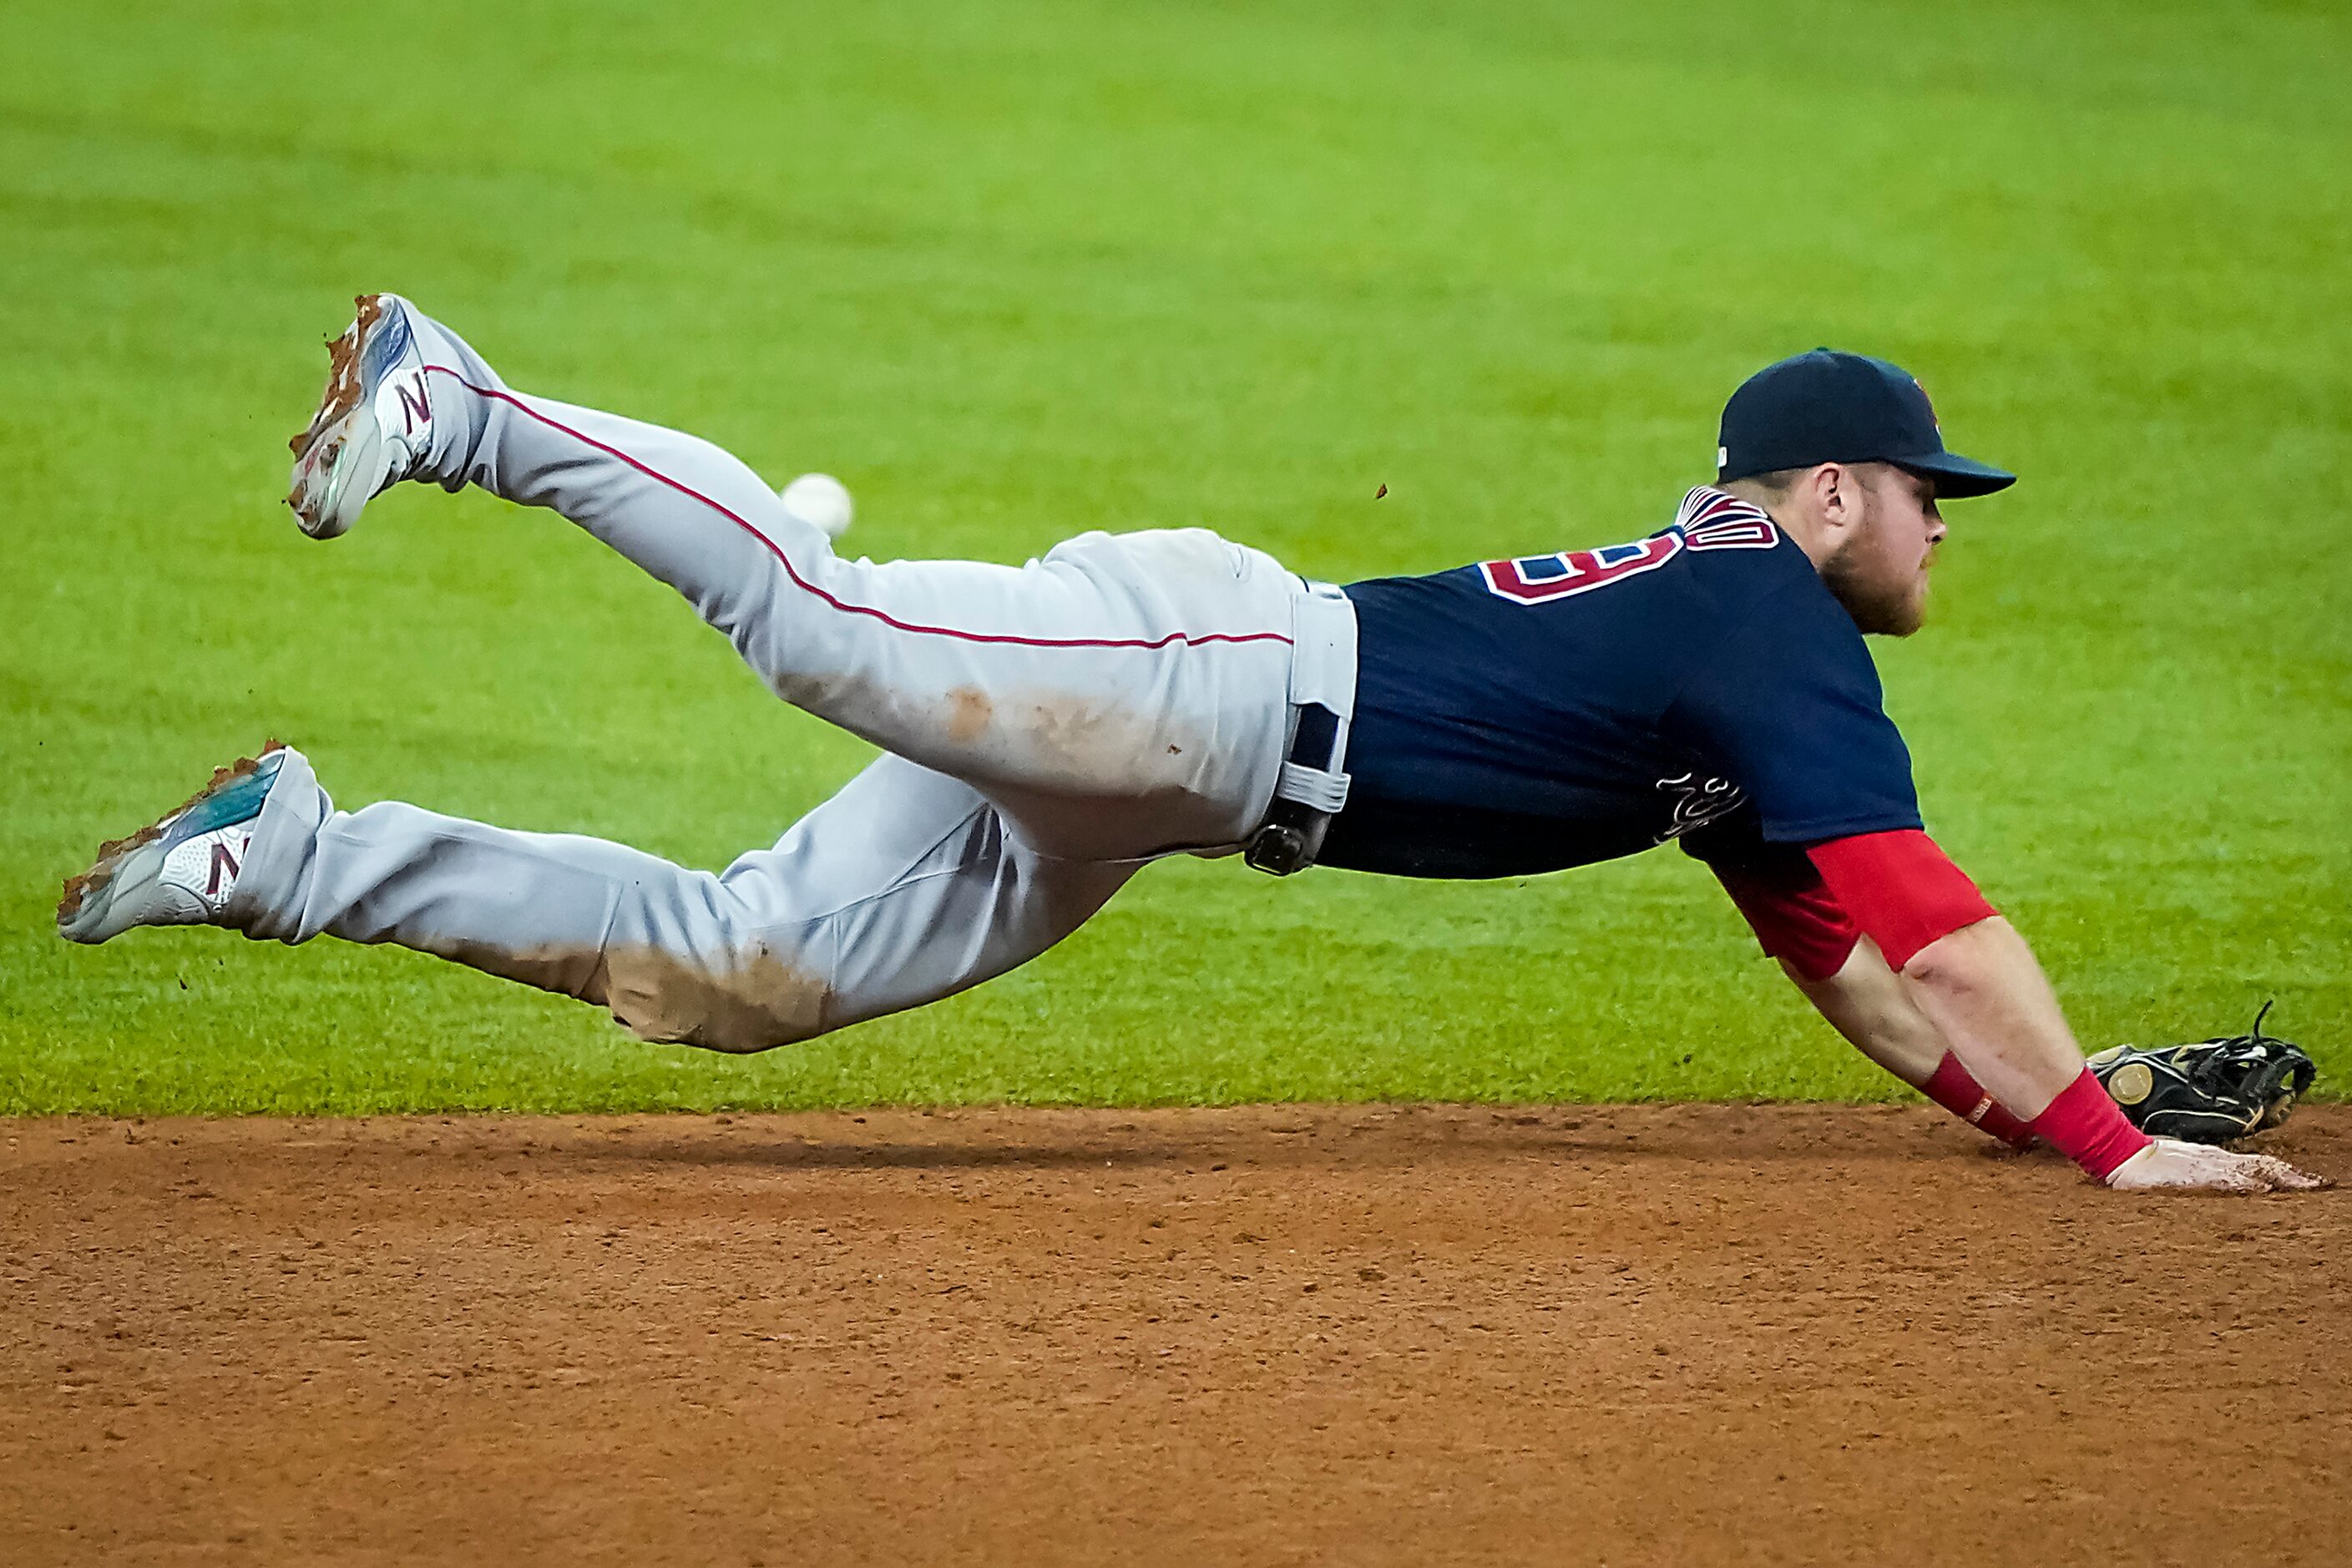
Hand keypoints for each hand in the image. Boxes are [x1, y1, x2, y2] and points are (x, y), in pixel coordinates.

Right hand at [2106, 1137, 2328, 1193]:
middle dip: (2294, 1176)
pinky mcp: (2192, 1174)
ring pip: (2253, 1169)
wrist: (2118, 1154)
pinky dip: (2246, 1183)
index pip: (2258, 1163)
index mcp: (2214, 1159)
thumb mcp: (2180, 1170)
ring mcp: (2206, 1165)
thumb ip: (2201, 1176)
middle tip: (2321, 1186)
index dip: (2284, 1172)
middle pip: (2264, 1165)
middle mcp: (2217, 1159)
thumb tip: (2224, 1188)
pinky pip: (2225, 1179)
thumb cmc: (2145, 1165)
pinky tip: (2263, 1189)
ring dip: (2282, 1178)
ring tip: (2307, 1187)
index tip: (2307, 1182)